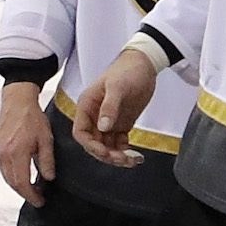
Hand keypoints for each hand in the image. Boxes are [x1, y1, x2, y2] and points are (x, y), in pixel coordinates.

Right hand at [0, 79, 55, 203]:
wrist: (16, 101)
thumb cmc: (32, 117)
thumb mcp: (46, 139)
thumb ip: (47, 160)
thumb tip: (48, 178)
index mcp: (17, 153)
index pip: (22, 183)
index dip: (31, 195)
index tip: (40, 201)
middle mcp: (4, 155)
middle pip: (12, 183)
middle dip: (25, 194)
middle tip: (37, 198)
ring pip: (7, 177)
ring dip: (18, 186)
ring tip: (32, 189)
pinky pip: (4, 169)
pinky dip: (13, 177)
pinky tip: (23, 176)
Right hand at [72, 48, 159, 167]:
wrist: (144, 65)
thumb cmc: (127, 71)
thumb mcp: (117, 87)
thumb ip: (109, 108)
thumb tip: (103, 127)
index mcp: (87, 107)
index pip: (81, 132)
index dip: (90, 145)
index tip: (105, 152)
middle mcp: (95, 117)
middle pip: (94, 143)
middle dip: (106, 154)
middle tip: (123, 159)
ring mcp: (108, 121)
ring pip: (107, 146)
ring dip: (117, 156)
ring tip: (132, 160)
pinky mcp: (121, 124)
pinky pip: (119, 143)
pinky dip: (125, 151)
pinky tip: (136, 155)